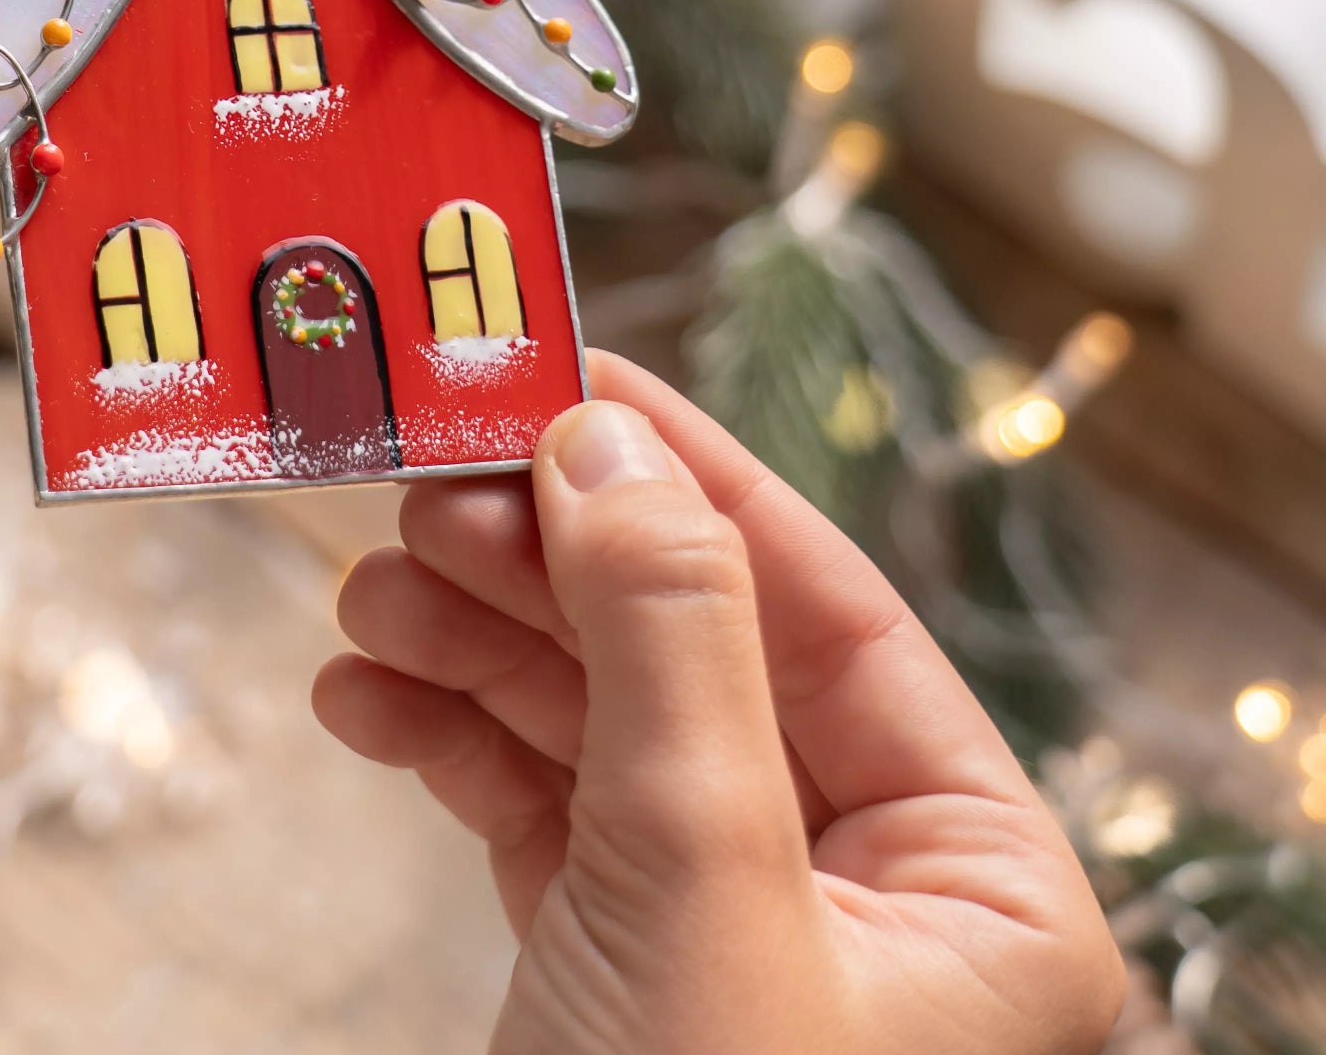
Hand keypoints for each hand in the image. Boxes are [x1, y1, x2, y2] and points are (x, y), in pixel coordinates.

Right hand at [316, 353, 1124, 1054]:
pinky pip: (533, 804)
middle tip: (423, 486)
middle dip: (546, 565)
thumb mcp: (703, 884)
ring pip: (596, 718)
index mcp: (979, 888)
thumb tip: (607, 439)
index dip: (693, 478)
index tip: (564, 379)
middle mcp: (863, 898)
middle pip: (692, 650)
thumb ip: (670, 640)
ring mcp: (726, 927)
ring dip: (472, 642)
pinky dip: (445, 738)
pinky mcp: (611, 962)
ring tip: (365, 598)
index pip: (832, 609)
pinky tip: (362, 693)